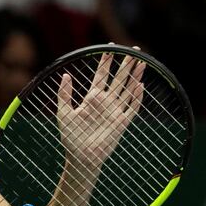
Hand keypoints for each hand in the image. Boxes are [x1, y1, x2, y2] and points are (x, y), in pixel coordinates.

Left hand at [57, 50, 144, 171]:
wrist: (81, 157)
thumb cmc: (70, 137)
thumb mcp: (63, 113)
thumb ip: (64, 94)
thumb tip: (66, 75)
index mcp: (92, 98)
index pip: (101, 75)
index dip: (105, 61)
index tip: (109, 48)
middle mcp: (105, 102)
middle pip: (118, 78)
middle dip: (126, 64)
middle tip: (134, 49)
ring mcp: (115, 111)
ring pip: (128, 89)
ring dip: (134, 76)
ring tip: (141, 62)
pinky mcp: (122, 123)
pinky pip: (132, 107)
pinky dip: (136, 97)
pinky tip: (140, 85)